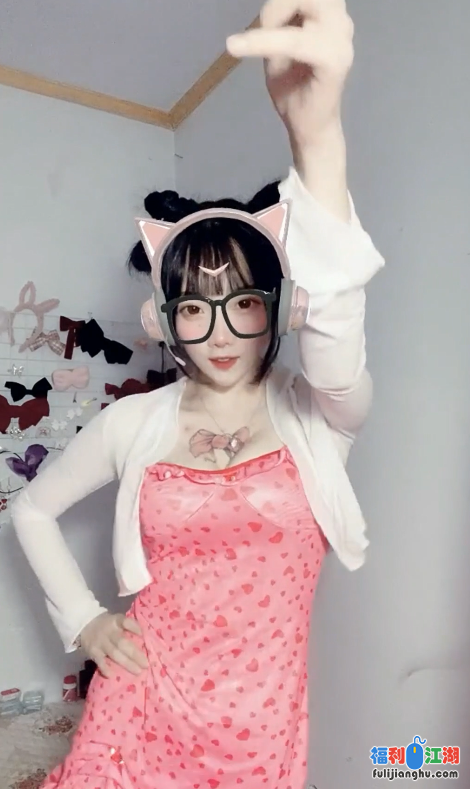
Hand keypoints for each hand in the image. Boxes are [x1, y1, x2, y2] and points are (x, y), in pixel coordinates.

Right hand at [79, 612, 147, 677]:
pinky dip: (105, 668)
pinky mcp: (93, 651)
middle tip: (146, 664)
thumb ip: (128, 627)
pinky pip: (100, 661)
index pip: (125, 622)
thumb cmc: (108, 625)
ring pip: (114, 653)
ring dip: (126, 663)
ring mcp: (100, 642)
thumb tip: (145, 638)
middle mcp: (109, 631)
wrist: (85, 624)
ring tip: (138, 671)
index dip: (134, 627)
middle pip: (122, 643)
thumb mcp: (117, 620)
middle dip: (135, 654)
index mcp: (116, 621)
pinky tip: (112, 675)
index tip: (143, 634)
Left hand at [227, 0, 353, 148]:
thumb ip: (276, 19)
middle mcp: (341, 22)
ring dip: (274, 18)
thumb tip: (271, 2)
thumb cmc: (294, 89)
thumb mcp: (278, 44)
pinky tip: (237, 46)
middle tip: (262, 27)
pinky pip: (294, 40)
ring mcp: (341, 40)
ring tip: (260, 43)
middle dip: (278, 4)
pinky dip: (265, 41)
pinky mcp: (333, 60)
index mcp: (331, 16)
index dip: (280, 1)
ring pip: (305, 3)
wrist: (307, 128)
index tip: (263, 22)